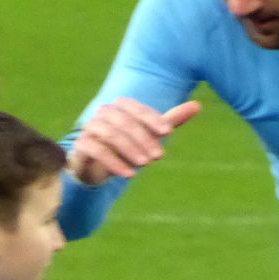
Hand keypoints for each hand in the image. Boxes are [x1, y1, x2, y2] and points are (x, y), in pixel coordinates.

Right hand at [68, 97, 200, 184]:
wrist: (97, 166)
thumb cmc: (128, 146)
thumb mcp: (150, 134)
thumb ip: (171, 120)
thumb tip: (198, 105)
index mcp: (118, 106)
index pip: (134, 107)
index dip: (151, 118)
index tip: (169, 132)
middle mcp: (102, 114)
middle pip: (123, 121)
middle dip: (143, 138)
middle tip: (159, 156)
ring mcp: (89, 129)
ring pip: (109, 134)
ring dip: (129, 149)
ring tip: (145, 164)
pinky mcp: (81, 147)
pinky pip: (95, 150)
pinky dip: (114, 162)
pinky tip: (129, 174)